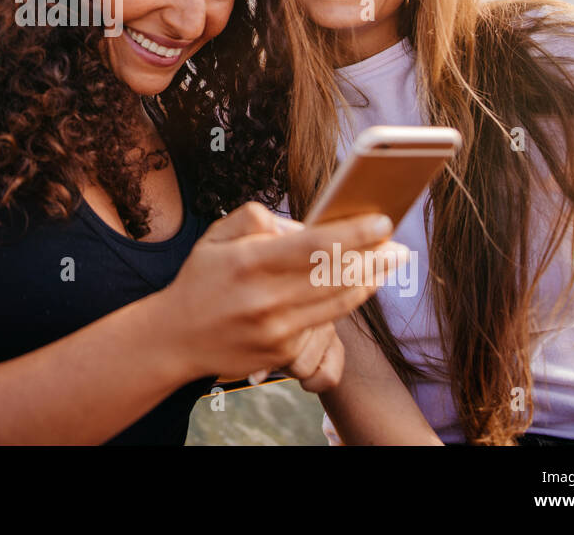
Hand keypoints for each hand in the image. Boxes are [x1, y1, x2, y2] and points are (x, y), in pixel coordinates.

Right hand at [160, 201, 406, 384]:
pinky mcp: (282, 354)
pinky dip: (342, 306)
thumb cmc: (201, 280)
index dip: (355, 233)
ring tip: (387, 264)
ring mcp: (275, 331)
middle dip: (375, 259)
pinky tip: (356, 289)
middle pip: (336, 276)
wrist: (175, 339)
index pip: (316, 246)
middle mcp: (265, 299)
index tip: (381, 221)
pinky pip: (322, 327)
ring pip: (338, 304)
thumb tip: (301, 224)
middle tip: (399, 246)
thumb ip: (255, 218)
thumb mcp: (216, 236)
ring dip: (369, 282)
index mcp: (249, 262)